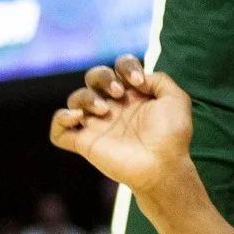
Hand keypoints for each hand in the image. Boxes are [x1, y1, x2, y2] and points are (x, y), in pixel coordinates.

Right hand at [51, 55, 194, 196]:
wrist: (162, 167)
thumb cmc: (172, 136)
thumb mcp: (175, 99)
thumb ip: (159, 79)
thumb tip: (136, 79)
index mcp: (133, 95)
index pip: (119, 67)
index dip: (126, 66)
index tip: (138, 83)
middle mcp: (113, 107)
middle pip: (94, 76)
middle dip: (103, 77)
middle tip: (118, 93)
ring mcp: (97, 125)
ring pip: (75, 99)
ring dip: (86, 97)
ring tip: (104, 110)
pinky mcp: (84, 144)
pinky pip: (58, 130)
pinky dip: (61, 119)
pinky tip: (78, 118)